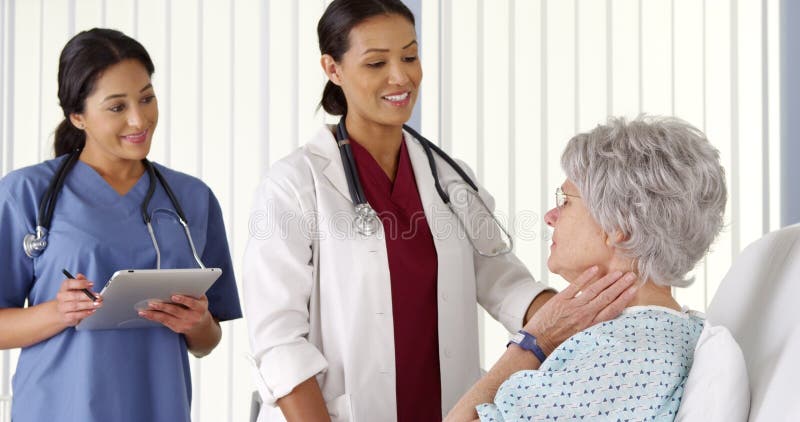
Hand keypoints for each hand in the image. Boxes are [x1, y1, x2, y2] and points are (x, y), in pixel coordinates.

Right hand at [55, 273, 101, 326]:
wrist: (61, 312)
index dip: (80, 283)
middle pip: (74, 296)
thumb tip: (80, 275)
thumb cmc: (72, 298)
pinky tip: (92, 310)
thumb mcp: (77, 288)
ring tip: (98, 304)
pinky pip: (75, 315)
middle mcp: (61, 297)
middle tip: (99, 297)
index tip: (92, 284)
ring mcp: (62, 307)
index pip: (69, 283)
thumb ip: (80, 282)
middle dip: (88, 296)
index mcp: (64, 287)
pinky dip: (84, 313)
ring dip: (88, 305)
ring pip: (75, 306)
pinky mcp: (65, 317)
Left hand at [139, 294, 211, 333]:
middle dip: (163, 307)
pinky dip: (154, 317)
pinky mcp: (176, 328)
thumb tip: (180, 283)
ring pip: (167, 318)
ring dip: (154, 314)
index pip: (191, 303)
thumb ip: (193, 291)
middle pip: (176, 311)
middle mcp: (193, 318)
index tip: (174, 296)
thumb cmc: (198, 306)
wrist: (201, 325)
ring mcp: (184, 324)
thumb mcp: (201, 298)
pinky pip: (164, 322)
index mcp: (200, 308)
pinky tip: (146, 314)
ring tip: (144, 310)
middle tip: (152, 303)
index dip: (183, 300)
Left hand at [523, 267, 637, 354]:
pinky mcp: (561, 300)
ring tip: (619, 272)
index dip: (624, 299)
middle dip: (620, 286)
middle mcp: (584, 315)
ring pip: (594, 290)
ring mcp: (573, 306)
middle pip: (606, 298)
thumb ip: (593, 326)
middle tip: (632, 276)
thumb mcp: (582, 338)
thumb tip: (606, 316)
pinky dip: (586, 277)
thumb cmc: (560, 342)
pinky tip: (595, 269)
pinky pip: (576, 286)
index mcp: (591, 326)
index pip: (612, 310)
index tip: (634, 290)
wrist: (538, 341)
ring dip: (608, 280)